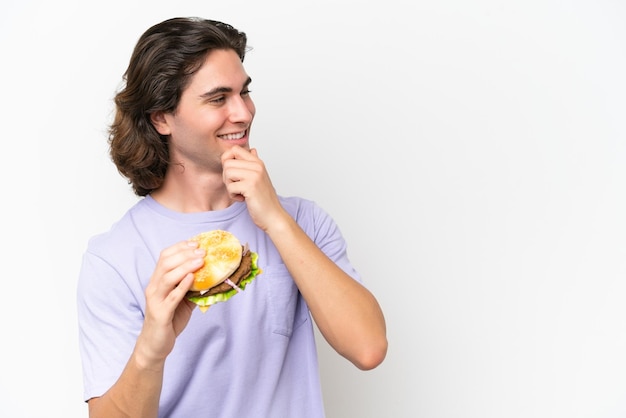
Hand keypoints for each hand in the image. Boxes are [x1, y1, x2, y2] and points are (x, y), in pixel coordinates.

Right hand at [136, 240, 203, 366]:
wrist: (155, 344)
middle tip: (202, 250)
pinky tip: (192, 278)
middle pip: (165, 263)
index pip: (164, 257)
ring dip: (185, 266)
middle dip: (185, 254)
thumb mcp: (183, 300)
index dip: (179, 248)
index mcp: (157, 281)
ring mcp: (156, 300)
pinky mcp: (161, 314)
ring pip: (167, 277)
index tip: (195, 243)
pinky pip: (171, 297)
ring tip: (200, 260)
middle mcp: (154, 287)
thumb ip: (193, 287)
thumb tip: (213, 276)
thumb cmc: (170, 320)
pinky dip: (182, 286)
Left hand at [221, 146, 287, 230]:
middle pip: (227, 162)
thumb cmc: (264, 199)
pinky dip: (233, 195)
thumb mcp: (260, 177)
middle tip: (237, 186)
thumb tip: (252, 150)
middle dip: (227, 176)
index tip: (233, 173)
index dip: (227, 160)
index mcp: (258, 162)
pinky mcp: (250, 186)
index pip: (235, 149)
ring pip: (227, 173)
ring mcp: (254, 175)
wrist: (273, 215)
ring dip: (230, 185)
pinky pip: (230, 186)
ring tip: (240, 192)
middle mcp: (257, 166)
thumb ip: (254, 163)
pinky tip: (243, 198)